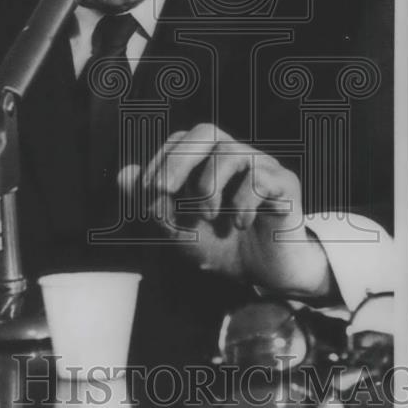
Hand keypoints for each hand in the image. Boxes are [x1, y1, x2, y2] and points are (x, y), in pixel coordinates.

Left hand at [120, 123, 332, 298]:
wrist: (264, 276)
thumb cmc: (222, 247)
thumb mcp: (178, 230)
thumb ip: (152, 203)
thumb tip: (122, 174)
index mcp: (210, 161)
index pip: (181, 140)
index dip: (161, 160)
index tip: (148, 191)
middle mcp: (236, 156)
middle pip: (206, 132)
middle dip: (178, 159)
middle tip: (162, 190)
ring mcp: (262, 167)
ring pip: (230, 152)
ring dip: (208, 188)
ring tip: (208, 217)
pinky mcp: (285, 185)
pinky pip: (260, 177)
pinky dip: (242, 203)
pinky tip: (239, 224)